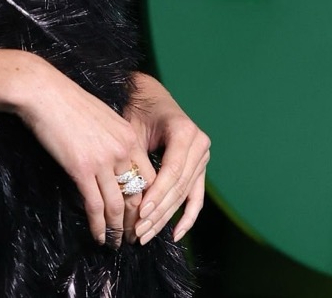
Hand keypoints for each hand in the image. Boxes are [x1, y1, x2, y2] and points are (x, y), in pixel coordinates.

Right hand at [14, 56, 159, 246]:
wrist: (44, 92)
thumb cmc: (67, 101)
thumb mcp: (102, 117)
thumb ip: (113, 140)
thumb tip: (112, 163)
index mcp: (129, 136)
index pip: (149, 177)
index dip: (148, 201)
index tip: (143, 216)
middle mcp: (122, 149)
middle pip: (138, 194)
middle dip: (137, 220)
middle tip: (132, 237)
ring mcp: (102, 160)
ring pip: (118, 205)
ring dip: (118, 229)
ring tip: (115, 243)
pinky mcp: (82, 169)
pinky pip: (95, 205)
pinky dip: (98, 225)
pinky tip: (98, 236)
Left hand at [124, 72, 209, 244]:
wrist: (149, 96)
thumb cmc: (136, 109)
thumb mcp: (132, 129)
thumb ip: (135, 158)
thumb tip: (129, 194)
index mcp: (184, 131)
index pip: (173, 171)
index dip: (158, 194)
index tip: (140, 212)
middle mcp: (199, 144)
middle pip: (179, 186)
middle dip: (158, 212)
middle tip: (138, 231)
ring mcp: (202, 157)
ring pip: (185, 194)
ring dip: (166, 218)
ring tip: (146, 235)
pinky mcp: (199, 168)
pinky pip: (196, 196)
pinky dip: (187, 217)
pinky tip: (176, 235)